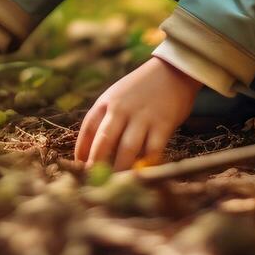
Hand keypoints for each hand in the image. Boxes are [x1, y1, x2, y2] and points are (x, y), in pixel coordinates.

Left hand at [75, 56, 201, 170]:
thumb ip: (106, 118)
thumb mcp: (117, 96)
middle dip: (97, 165)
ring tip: (116, 184)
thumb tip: (92, 151)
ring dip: (120, 170)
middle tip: (94, 182)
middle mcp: (121, 109)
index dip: (82, 150)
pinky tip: (142, 175)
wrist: (173, 71)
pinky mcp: (162, 125)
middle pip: (103, 142)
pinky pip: (152, 151)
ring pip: (126, 150)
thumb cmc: (141, 88)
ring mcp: (142, 117)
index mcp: (106, 101)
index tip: (81, 166)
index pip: (88, 129)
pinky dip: (146, 166)